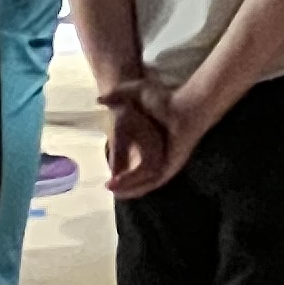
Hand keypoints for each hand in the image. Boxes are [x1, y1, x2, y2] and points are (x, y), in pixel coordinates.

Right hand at [100, 76, 181, 197]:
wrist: (186, 106)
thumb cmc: (164, 99)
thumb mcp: (135, 94)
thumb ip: (116, 96)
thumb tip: (97, 100)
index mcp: (150, 146)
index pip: (132, 165)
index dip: (119, 170)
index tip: (106, 174)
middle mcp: (158, 159)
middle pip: (137, 178)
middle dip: (122, 184)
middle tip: (106, 186)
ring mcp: (165, 164)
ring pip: (143, 183)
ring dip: (127, 188)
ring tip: (112, 190)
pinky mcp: (170, 168)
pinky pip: (151, 183)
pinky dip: (138, 187)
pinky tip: (125, 188)